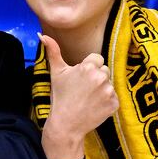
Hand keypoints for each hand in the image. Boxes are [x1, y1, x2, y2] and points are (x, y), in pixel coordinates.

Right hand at [39, 34, 116, 158]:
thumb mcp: (56, 73)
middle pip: (104, 70)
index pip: (97, 59)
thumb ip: (52, 51)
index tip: (80, 79)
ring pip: (109, 83)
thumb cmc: (59, 97)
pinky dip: (106, 102)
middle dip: (96, 77)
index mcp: (88, 67)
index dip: (88, 68)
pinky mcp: (114, 104)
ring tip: (88, 99)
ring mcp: (109, 91)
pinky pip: (114, 97)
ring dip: (101, 89)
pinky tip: (94, 106)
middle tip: (83, 90)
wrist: (66, 124)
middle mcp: (101, 77)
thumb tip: (43, 34)